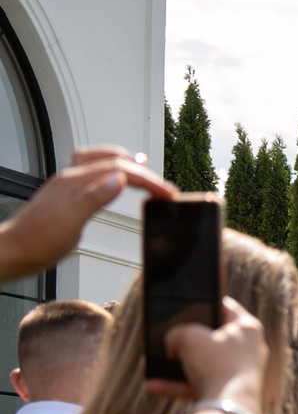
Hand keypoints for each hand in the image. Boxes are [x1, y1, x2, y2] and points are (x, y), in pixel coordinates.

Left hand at [0, 148, 179, 281]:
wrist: (12, 252)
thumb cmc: (36, 242)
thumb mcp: (70, 224)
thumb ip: (95, 198)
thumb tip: (120, 180)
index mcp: (75, 183)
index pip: (119, 170)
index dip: (148, 180)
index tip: (167, 193)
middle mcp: (71, 179)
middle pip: (113, 162)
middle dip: (143, 172)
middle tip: (164, 187)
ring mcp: (67, 186)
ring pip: (99, 161)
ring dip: (124, 161)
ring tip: (142, 165)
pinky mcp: (66, 196)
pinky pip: (91, 172)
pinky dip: (108, 170)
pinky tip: (112, 181)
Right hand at [148, 297, 266, 401]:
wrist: (229, 406)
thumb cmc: (217, 363)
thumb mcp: (188, 335)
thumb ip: (177, 333)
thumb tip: (173, 344)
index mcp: (247, 327)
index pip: (226, 306)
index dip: (208, 300)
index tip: (193, 299)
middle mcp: (249, 350)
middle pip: (215, 338)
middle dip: (192, 338)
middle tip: (172, 334)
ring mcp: (240, 373)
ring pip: (204, 364)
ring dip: (180, 365)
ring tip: (158, 362)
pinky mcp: (230, 393)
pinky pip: (199, 386)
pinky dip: (177, 386)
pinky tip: (153, 385)